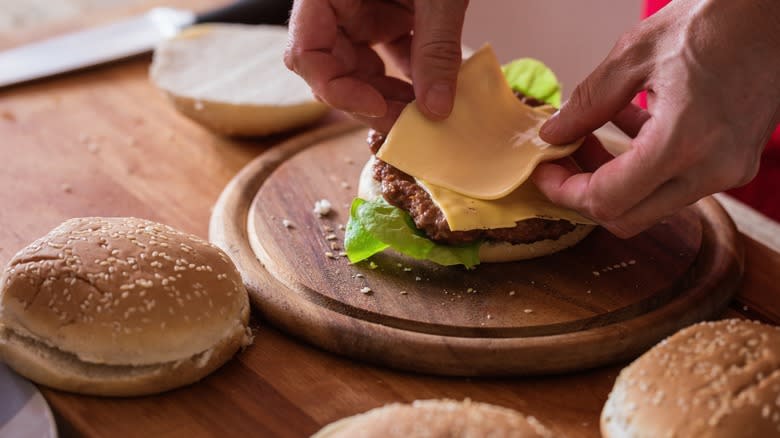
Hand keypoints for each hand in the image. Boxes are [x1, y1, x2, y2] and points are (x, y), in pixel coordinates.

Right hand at [285, 0, 467, 132]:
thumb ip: (436, 48)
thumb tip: (435, 110)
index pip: (306, 52)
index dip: (334, 88)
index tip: (376, 108)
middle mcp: (337, 4)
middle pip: (332, 69)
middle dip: (367, 100)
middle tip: (407, 124)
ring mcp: (363, 10)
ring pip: (361, 69)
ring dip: (390, 95)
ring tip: (425, 113)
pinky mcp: (389, 14)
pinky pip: (390, 57)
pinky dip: (411, 77)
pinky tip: (435, 92)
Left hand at [534, 0, 779, 237]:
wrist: (776, 14)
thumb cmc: (714, 22)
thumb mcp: (634, 55)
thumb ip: (588, 103)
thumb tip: (553, 135)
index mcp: (683, 142)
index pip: (607, 201)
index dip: (564, 192)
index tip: (545, 170)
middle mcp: (711, 169)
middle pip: (627, 218)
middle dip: (584, 194)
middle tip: (562, 161)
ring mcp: (729, 171)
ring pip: (650, 204)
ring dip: (612, 179)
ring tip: (588, 137)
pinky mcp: (735, 164)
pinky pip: (676, 184)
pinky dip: (642, 167)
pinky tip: (626, 126)